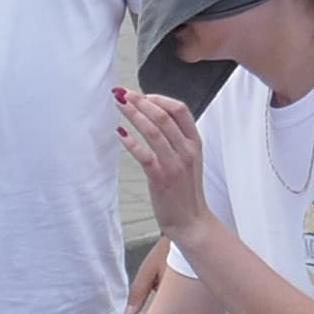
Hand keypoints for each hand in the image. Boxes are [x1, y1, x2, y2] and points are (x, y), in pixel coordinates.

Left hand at [111, 85, 210, 234]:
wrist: (191, 221)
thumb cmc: (186, 190)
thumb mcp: (190, 160)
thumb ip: (178, 140)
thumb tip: (156, 118)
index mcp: (194, 143)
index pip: (180, 110)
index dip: (159, 98)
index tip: (142, 95)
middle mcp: (186, 150)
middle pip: (163, 116)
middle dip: (141, 101)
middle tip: (123, 93)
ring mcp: (174, 163)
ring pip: (153, 130)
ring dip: (133, 114)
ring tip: (119, 105)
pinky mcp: (161, 177)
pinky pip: (144, 154)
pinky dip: (131, 141)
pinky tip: (120, 133)